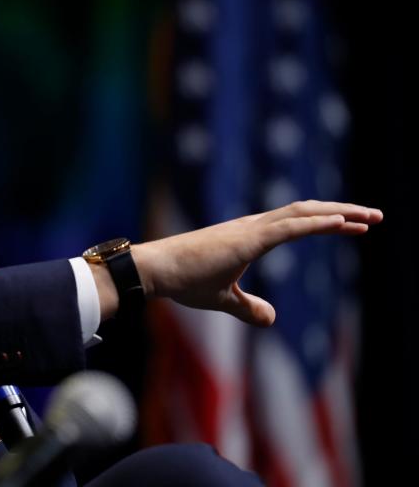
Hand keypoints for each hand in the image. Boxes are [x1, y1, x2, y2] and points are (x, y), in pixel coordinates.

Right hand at [132, 200, 381, 325]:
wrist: (157, 271)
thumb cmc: (182, 281)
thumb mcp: (223, 300)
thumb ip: (248, 307)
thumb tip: (271, 318)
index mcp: (248, 236)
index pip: (296, 223)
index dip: (327, 222)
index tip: (355, 225)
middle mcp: (253, 226)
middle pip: (305, 211)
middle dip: (342, 212)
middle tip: (373, 216)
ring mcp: (250, 229)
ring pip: (302, 213)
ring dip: (337, 213)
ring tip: (368, 217)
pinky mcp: (246, 238)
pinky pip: (289, 228)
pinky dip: (317, 223)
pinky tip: (341, 222)